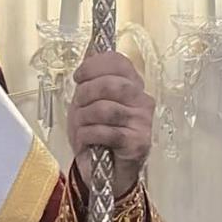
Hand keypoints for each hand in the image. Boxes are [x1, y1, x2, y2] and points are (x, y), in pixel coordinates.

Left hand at [67, 51, 153, 197]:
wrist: (105, 171)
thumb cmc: (96, 132)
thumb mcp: (88, 102)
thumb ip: (91, 80)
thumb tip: (89, 50)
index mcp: (133, 84)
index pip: (119, 62)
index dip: (94, 65)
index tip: (78, 77)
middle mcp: (143, 100)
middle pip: (113, 84)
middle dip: (86, 93)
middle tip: (78, 105)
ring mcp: (143, 122)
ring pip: (106, 109)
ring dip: (84, 117)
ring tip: (80, 126)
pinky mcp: (138, 143)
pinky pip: (106, 132)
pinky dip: (88, 135)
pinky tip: (86, 140)